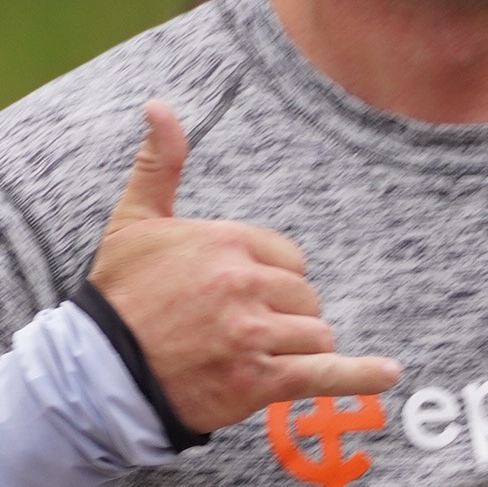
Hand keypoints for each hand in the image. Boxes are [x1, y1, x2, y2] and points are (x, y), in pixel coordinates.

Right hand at [87, 104, 399, 436]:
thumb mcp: (134, 220)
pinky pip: (323, 374)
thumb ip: (160, 164)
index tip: (239, 296)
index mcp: (227, 242)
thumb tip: (159, 105)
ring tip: (257, 357)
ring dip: (295, 347)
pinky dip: (359, 376)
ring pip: (315, 334)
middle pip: (305, 297)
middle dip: (284, 314)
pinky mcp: (258, 380)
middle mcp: (244, 284)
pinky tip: (387, 373)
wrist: (100, 371)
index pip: (288, 259)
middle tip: (241, 331)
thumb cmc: (119, 296)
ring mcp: (254, 334)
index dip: (271, 279)